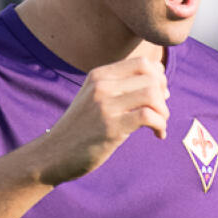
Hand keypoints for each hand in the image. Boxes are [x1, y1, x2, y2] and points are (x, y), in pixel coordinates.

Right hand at [37, 56, 169, 185]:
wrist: (53, 155)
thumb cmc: (80, 129)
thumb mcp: (94, 99)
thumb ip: (121, 88)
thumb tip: (162, 85)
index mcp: (99, 75)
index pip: (143, 63)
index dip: (159, 78)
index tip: (159, 95)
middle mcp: (101, 86)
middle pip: (151, 77)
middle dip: (164, 96)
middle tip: (161, 112)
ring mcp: (105, 106)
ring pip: (152, 94)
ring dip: (164, 111)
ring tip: (159, 124)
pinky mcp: (110, 128)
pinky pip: (148, 116)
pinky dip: (160, 125)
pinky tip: (157, 135)